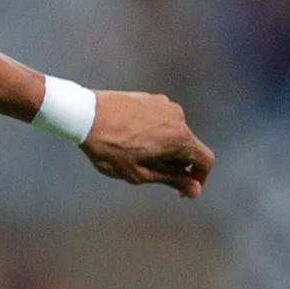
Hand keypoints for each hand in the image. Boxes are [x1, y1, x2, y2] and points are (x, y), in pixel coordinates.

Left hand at [80, 89, 213, 197]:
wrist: (84, 114)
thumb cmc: (108, 148)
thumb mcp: (139, 173)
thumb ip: (171, 179)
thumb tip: (194, 189)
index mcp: (180, 138)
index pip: (205, 160)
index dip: (199, 179)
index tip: (184, 190)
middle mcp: (178, 118)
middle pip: (189, 147)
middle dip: (177, 165)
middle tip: (151, 175)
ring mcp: (165, 105)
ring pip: (174, 133)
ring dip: (164, 148)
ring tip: (135, 155)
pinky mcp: (151, 98)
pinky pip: (161, 121)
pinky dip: (155, 134)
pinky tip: (131, 139)